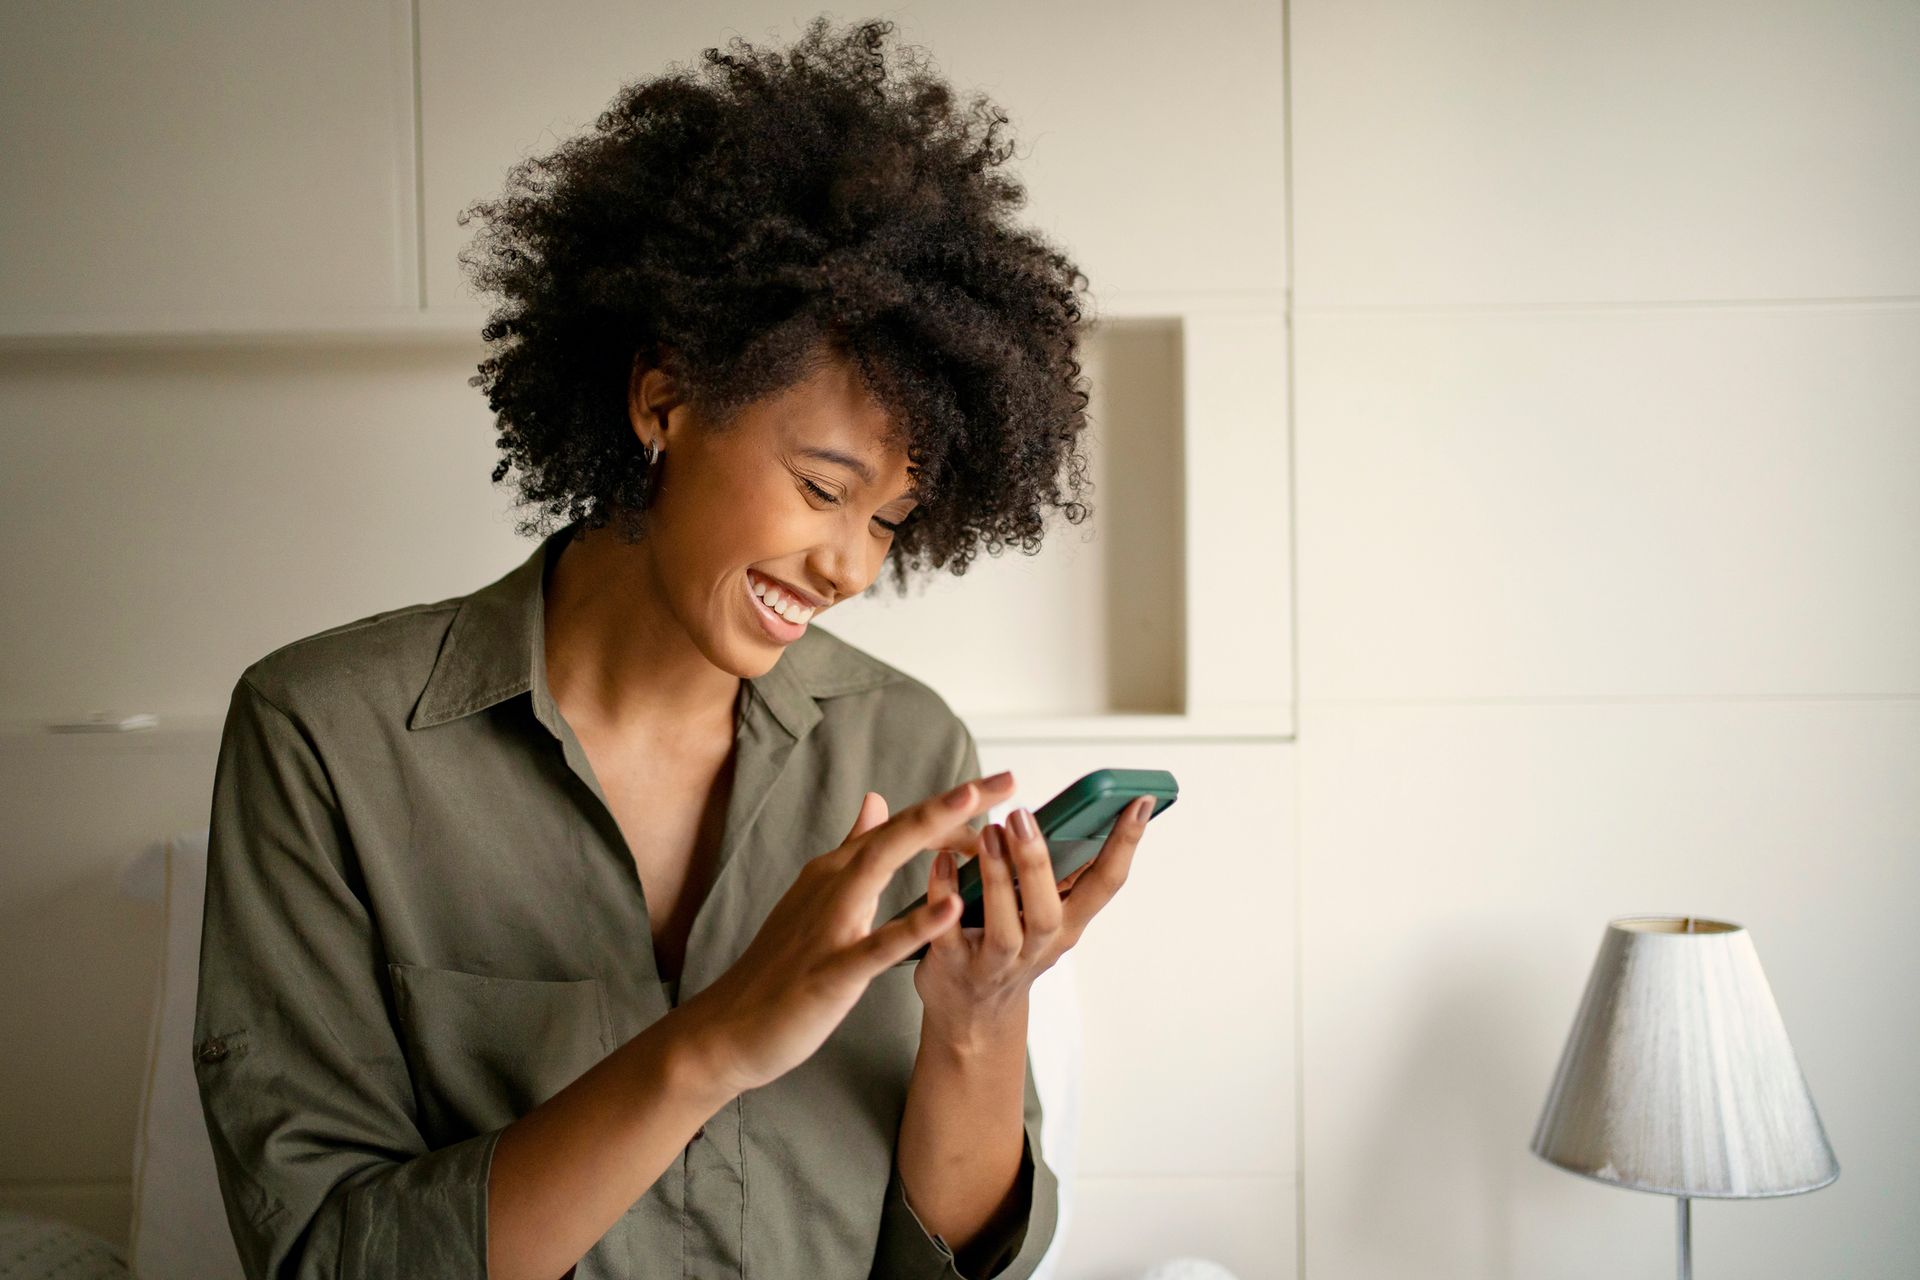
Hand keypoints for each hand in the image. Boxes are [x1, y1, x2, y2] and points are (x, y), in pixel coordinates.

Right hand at [677, 771, 1016, 1093]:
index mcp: (836, 870)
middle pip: (898, 832)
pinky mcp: (830, 972)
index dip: (950, 806)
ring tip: (976, 816)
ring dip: (929, 836)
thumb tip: (876, 801)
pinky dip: (912, 925)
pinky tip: (950, 909)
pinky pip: (875, 946)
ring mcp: (829, 926)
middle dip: (953, 804)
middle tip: (1005, 781)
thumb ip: (852, 849)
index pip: (901, 826)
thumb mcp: (819, 897)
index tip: (996, 789)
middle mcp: (832, 884)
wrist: (729, 1028)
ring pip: (880, 867)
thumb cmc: (780, 965)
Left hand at [913, 786, 1153, 1040]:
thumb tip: (1069, 810)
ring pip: (1002, 930)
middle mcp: (1037, 947)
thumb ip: (1056, 874)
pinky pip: (947, 935)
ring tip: (987, 834)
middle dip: (1036, 864)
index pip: (1107, 883)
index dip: (1125, 842)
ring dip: (996, 880)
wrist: (973, 1017)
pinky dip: (944, 899)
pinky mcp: (953, 968)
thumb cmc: (1010, 949)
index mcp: (1068, 925)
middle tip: (1021, 816)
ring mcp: (994, 963)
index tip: (1139, 799)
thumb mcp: (1046, 916)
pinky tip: (943, 863)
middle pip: (1047, 912)